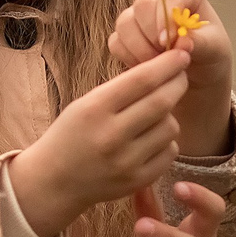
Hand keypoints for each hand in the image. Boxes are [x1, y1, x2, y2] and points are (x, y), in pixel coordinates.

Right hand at [10, 48, 190, 236]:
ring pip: (170, 127)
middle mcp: (111, 135)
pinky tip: (152, 138)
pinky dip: (166, 140)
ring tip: (155, 114)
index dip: (167, 64)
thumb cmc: (70, 135)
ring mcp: (126, 162)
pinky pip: (170, 151)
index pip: (141, 80)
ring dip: (169, 115)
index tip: (181, 55)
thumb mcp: (85, 104)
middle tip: (181, 76)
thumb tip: (162, 68)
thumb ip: (121, 88)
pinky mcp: (137, 180)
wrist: (54, 181)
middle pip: (161, 102)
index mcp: (94, 109)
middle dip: (178, 84)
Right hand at [109, 0, 234, 157]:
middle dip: (152, 34)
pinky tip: (147, 68)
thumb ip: (201, 42)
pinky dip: (129, 58)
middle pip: (143, 4)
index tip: (167, 41)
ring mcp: (138, 17)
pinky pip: (116, 43)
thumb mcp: (215, 51)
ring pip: (125, 23)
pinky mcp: (124, 37)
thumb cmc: (211, 58)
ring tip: (160, 65)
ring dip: (140, 49)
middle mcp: (158, 0)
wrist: (197, 79)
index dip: (165, 16)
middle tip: (166, 57)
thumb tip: (182, 40)